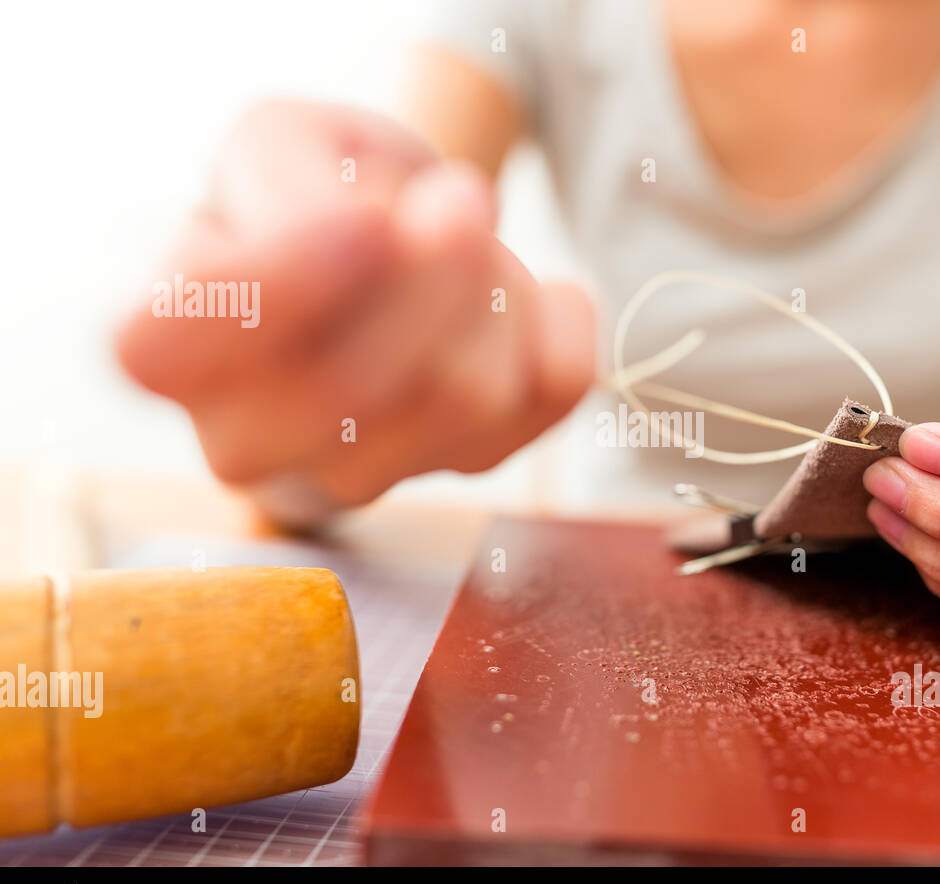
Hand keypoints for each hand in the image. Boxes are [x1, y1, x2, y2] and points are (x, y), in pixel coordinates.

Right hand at [116, 99, 594, 526]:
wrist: (385, 244)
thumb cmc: (315, 191)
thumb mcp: (275, 142)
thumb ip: (292, 181)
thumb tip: (382, 237)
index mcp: (167, 352)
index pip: (177, 350)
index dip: (290, 280)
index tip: (365, 211)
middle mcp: (247, 441)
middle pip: (351, 389)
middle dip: (434, 266)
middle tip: (460, 196)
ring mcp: (361, 473)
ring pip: (466, 395)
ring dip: (496, 281)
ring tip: (470, 247)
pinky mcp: (471, 464)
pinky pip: (555, 386)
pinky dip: (560, 311)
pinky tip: (516, 293)